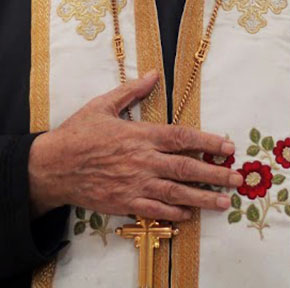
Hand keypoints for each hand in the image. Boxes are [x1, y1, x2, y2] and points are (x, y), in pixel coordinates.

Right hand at [28, 71, 241, 221]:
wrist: (52, 166)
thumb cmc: (77, 133)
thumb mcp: (102, 105)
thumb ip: (131, 91)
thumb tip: (153, 74)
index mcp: (139, 135)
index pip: (182, 138)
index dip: (208, 142)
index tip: (227, 147)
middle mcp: (142, 161)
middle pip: (187, 169)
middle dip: (215, 174)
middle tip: (237, 178)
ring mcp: (134, 184)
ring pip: (176, 193)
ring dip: (203, 199)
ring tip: (224, 203)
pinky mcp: (124, 202)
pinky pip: (155, 210)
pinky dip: (174, 213)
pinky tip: (189, 214)